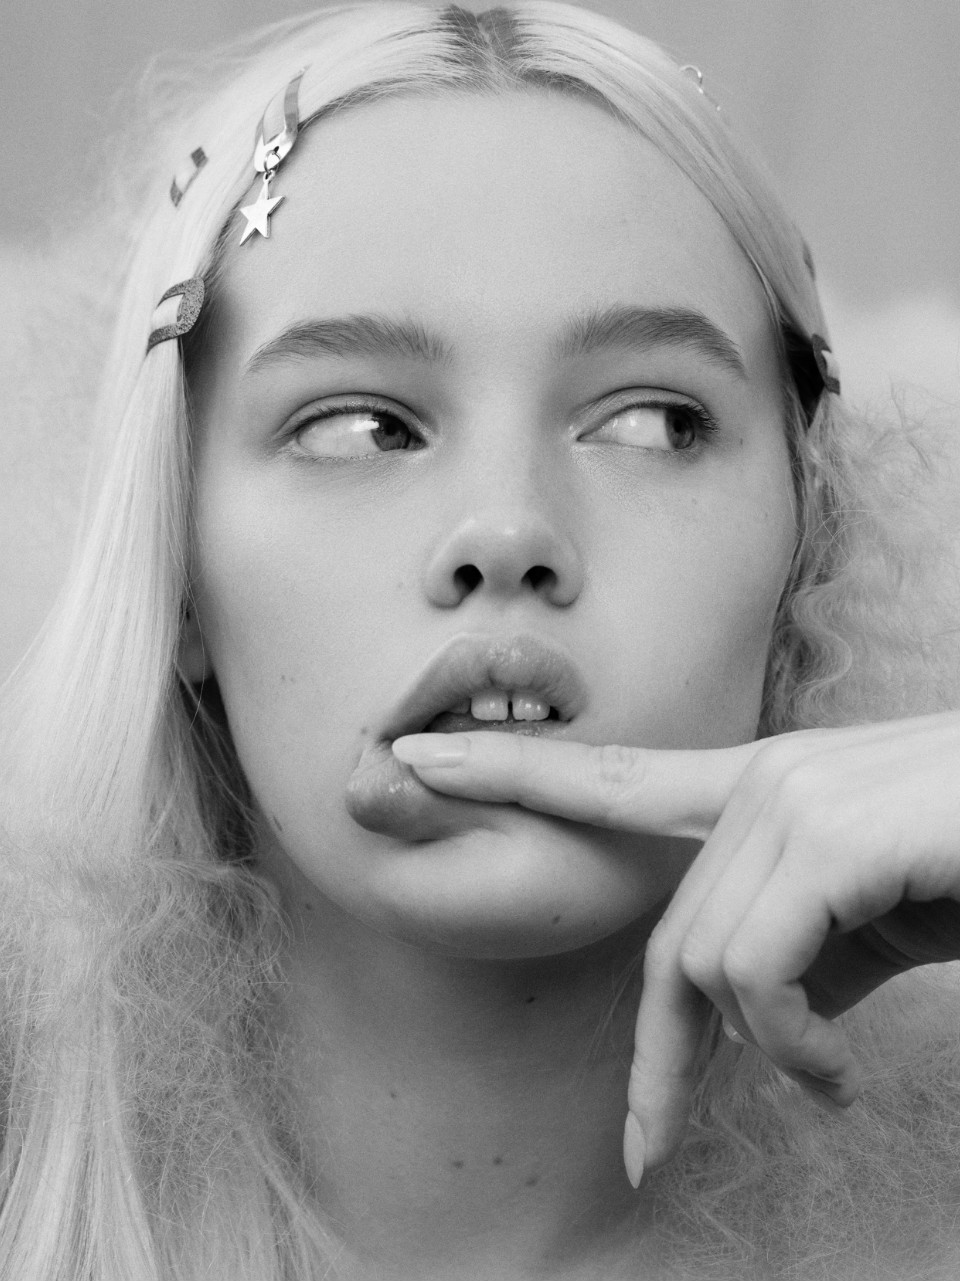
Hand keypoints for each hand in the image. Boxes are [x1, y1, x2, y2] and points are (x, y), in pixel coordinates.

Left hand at [392, 713, 959, 1183]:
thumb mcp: (881, 915)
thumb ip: (803, 942)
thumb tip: (753, 1003)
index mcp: (770, 789)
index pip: (612, 778)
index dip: (508, 767)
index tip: (413, 757)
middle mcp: (770, 780)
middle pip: (661, 935)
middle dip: (652, 1057)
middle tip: (652, 1140)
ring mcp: (797, 801)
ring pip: (701, 958)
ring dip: (753, 1054)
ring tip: (821, 1083)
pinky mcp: (834, 837)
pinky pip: (750, 971)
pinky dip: (786, 1048)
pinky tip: (832, 1074)